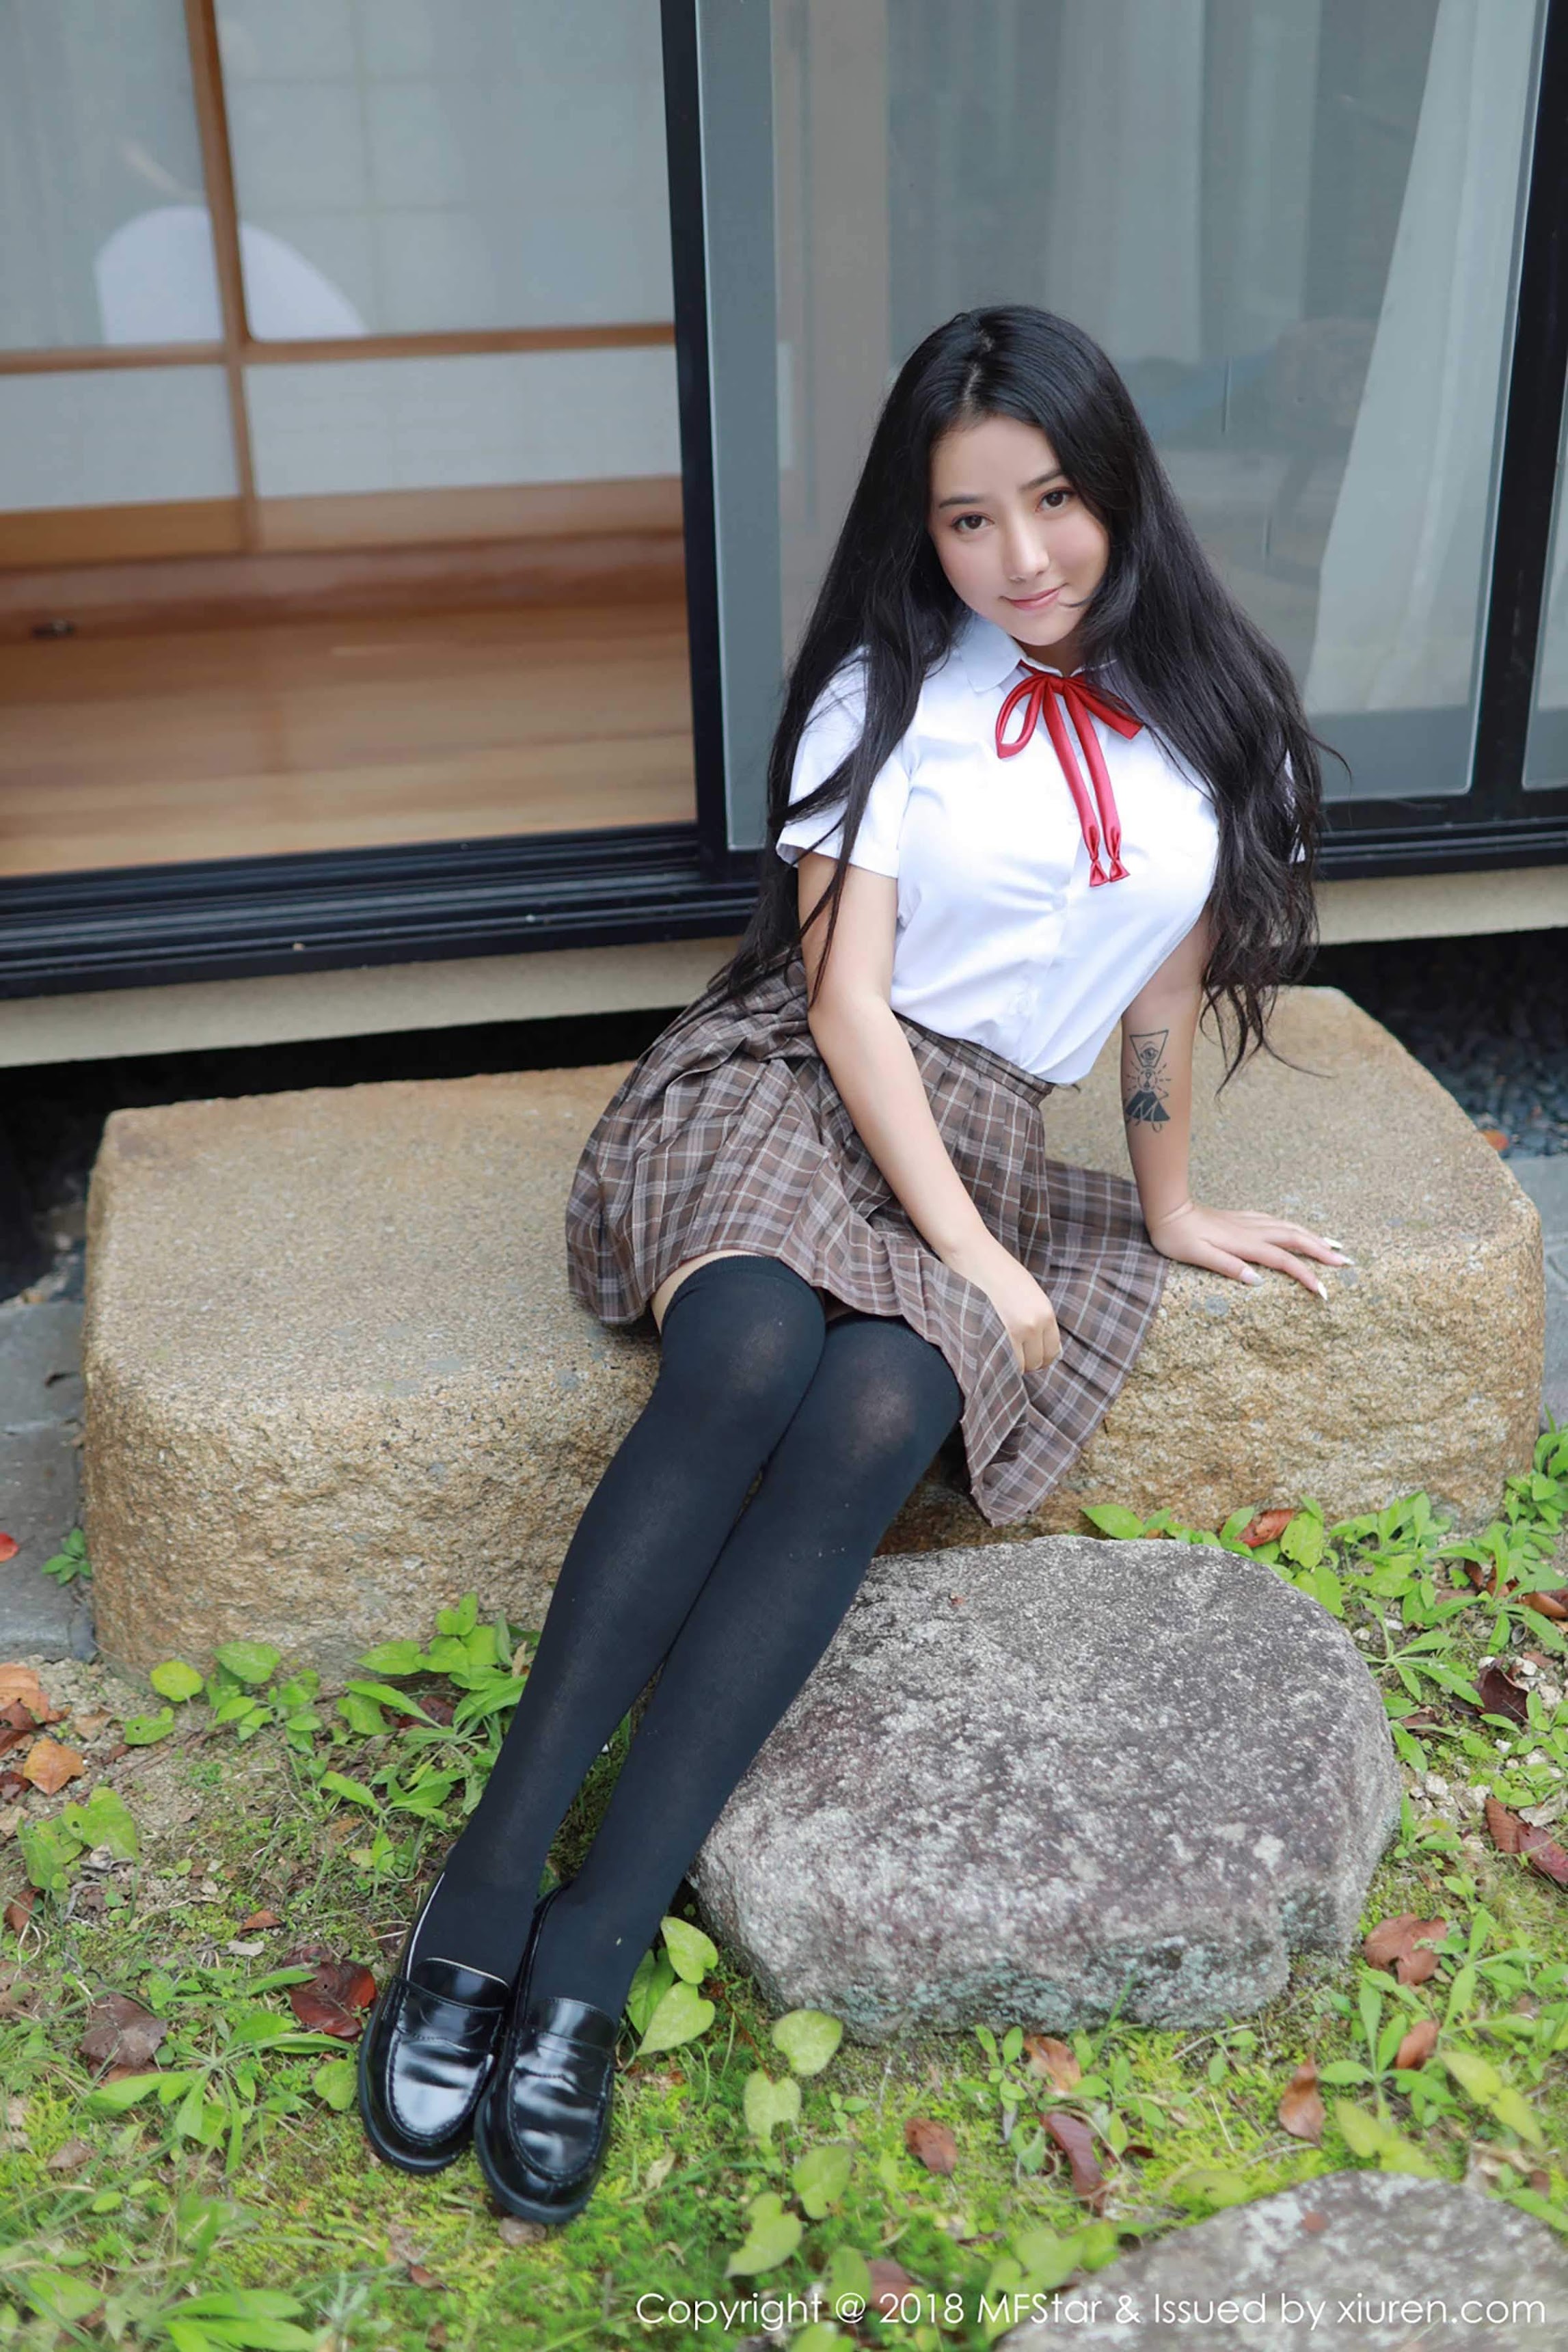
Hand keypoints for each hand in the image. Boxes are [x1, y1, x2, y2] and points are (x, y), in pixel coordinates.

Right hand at [943, 1232, 1061, 1372]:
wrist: (976, 1258)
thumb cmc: (1001, 1273)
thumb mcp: (1031, 1293)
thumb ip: (1039, 1318)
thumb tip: (1047, 1348)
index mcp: (1047, 1313)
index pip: (1053, 1351)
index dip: (1042, 1358)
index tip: (1031, 1357)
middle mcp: (1036, 1324)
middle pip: (1039, 1362)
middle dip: (1029, 1363)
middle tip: (1015, 1357)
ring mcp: (1018, 1330)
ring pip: (1023, 1366)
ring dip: (1015, 1365)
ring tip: (1003, 1354)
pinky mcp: (997, 1333)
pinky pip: (1006, 1361)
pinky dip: (1002, 1363)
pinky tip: (995, 1353)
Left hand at [1144, 1200, 1349, 1296]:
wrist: (1167, 1210)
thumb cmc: (1178, 1238)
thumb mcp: (1198, 1256)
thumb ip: (1228, 1267)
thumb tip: (1258, 1281)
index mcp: (1244, 1243)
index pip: (1284, 1261)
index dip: (1306, 1275)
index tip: (1324, 1290)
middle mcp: (1251, 1230)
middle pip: (1295, 1239)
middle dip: (1323, 1252)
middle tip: (1347, 1263)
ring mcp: (1248, 1222)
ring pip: (1289, 1227)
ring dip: (1313, 1236)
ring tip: (1334, 1245)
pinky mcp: (1241, 1218)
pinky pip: (1276, 1221)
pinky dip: (1294, 1227)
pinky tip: (1297, 1230)